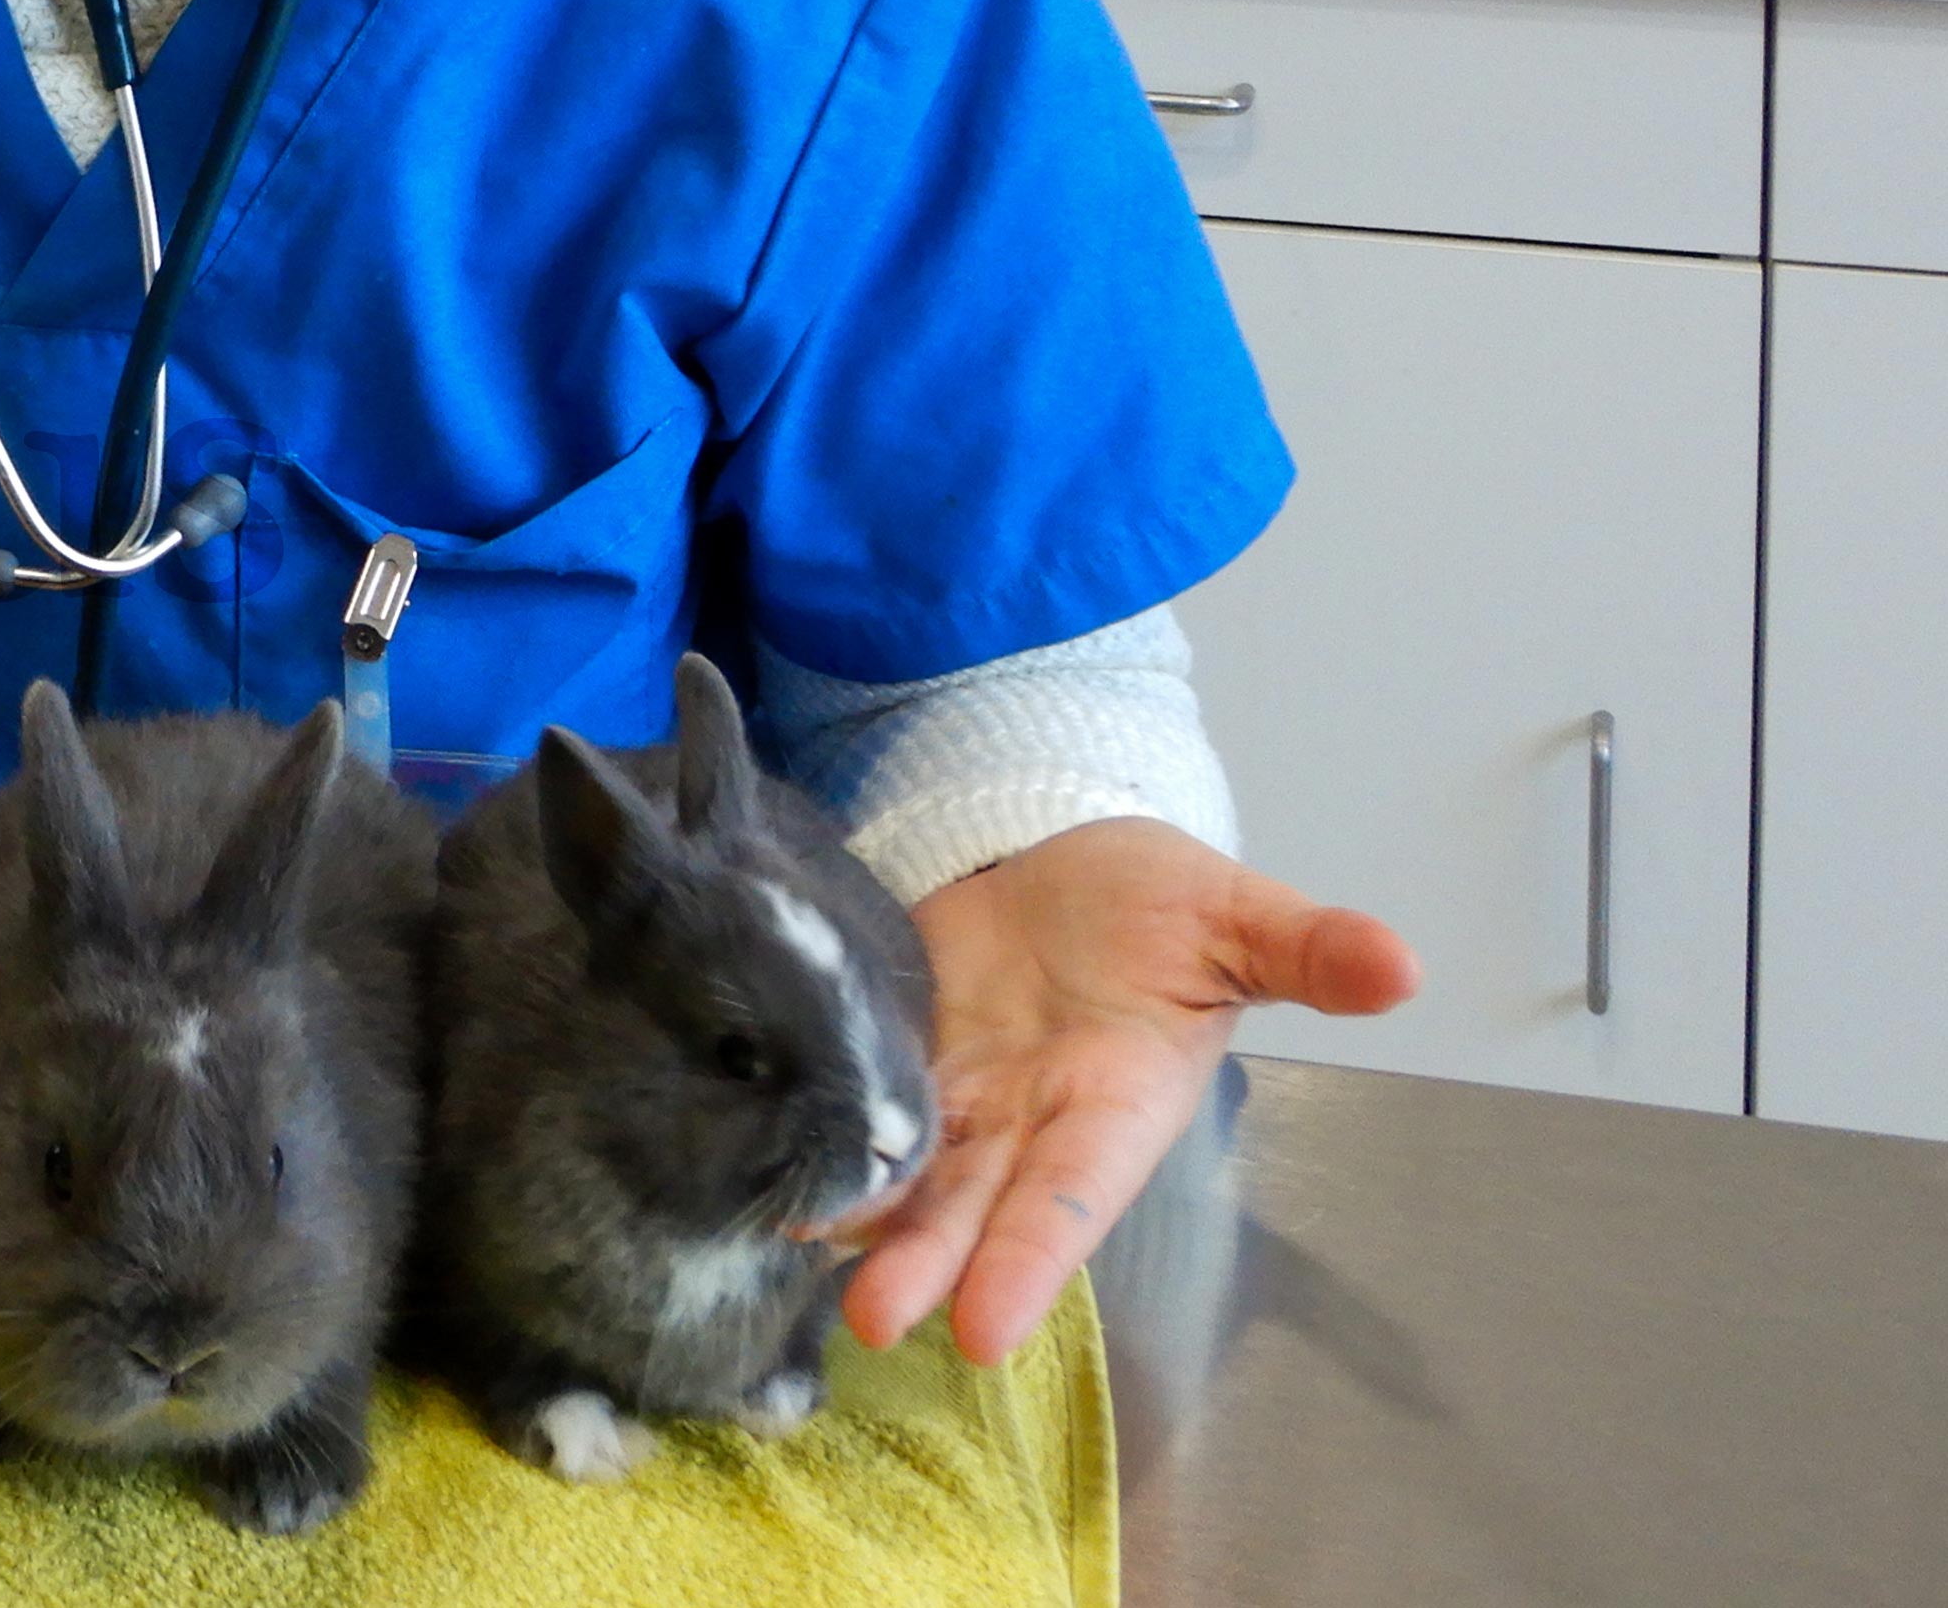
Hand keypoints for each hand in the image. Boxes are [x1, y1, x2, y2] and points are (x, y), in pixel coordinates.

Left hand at [841, 817, 1419, 1365]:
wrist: (1066, 848)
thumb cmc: (1160, 899)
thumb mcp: (1235, 913)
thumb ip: (1305, 947)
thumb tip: (1399, 962)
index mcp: (1117, 1100)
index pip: (1073, 1192)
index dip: (1031, 1256)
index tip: (987, 1328)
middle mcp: (1033, 1116)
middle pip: (978, 1204)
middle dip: (927, 1261)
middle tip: (872, 1319)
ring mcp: (962, 1089)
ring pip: (913, 1172)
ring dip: (866, 1219)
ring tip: (806, 1252)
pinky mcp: (901, 1047)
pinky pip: (864, 1106)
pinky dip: (827, 1139)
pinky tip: (777, 1171)